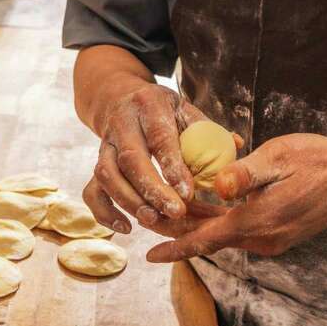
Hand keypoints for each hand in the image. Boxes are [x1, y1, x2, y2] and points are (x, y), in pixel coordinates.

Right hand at [82, 84, 206, 233]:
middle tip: (176, 213)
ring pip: (107, 175)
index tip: (189, 192)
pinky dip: (104, 212)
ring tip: (152, 220)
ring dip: (129, 201)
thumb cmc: (163, 110)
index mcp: (149, 104)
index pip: (159, 137)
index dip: (172, 165)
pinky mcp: (96, 163)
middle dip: (152, 189)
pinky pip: (91, 190)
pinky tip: (126, 227)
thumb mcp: (186, 110)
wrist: (121, 98)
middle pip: (130, 159)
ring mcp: (104, 144)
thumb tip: (235, 145)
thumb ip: (209, 130)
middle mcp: (121, 123)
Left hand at [146, 134, 326, 262]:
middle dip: (179, 230)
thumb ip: (245, 172)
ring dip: (198, 224)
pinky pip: (239, 230)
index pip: (206, 239)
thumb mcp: (279, 157)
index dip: (176, 246)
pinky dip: (218, 220)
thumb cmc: (319, 162)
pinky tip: (206, 203)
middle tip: (146, 218)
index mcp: (258, 220)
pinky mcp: (278, 234)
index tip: (149, 255)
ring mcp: (271, 238)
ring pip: (224, 234)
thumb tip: (218, 185)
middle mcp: (262, 237)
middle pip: (210, 238)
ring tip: (168, 209)